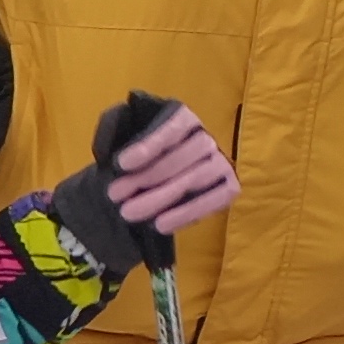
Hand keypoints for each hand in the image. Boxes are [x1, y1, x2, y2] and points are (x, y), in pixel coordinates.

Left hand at [58, 92, 239, 268]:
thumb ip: (117, 133)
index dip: (148, 146)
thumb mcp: (123, 137)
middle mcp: (205, 138)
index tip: (122, 164)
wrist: (150, 183)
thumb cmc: (136, 157)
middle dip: (148, 176)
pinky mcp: (229, 186)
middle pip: (185, 154)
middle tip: (115, 195)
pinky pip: (217, 198)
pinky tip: (161, 225)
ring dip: (162, 197)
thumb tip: (114, 149)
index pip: (172, 127)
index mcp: (182, 119)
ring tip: (130, 213)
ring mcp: (220, 162)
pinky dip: (188, 213)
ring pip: (197, 177)